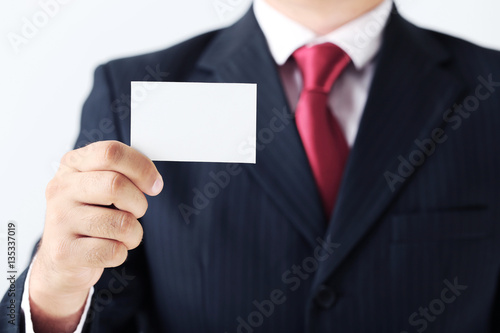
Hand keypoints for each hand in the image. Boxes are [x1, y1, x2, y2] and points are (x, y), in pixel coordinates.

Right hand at [29, 141, 162, 331]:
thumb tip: (153, 182)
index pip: (111, 152)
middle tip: (136, 212)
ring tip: (122, 235)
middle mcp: (61, 188)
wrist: (62, 259)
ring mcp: (59, 219)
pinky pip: (113, 251)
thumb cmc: (90, 216)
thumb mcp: (100, 186)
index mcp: (72, 165)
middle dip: (138, 203)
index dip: (141, 167)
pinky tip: (108, 250)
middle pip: (116, 185)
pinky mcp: (63, 251)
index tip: (155, 185)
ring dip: (133, 233)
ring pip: (121, 223)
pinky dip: (121, 253)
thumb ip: (123, 174)